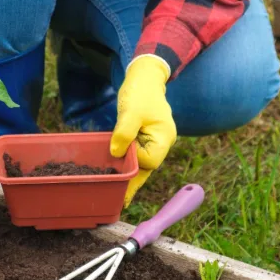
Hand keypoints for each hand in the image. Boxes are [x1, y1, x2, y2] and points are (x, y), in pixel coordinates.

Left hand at [110, 55, 176, 206]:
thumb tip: (116, 153)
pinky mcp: (144, 138)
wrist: (145, 77)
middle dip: (133, 182)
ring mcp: (154, 141)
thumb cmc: (140, 92)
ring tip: (119, 197)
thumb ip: (124, 132)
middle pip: (147, 167)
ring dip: (130, 177)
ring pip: (142, 164)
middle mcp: (162, 143)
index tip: (118, 155)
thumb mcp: (131, 111)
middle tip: (120, 202)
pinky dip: (129, 166)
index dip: (132, 160)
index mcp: (164, 138)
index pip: (148, 160)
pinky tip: (121, 177)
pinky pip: (137, 156)